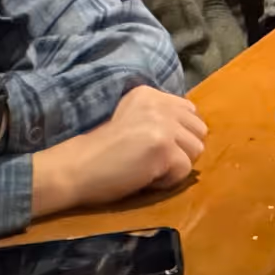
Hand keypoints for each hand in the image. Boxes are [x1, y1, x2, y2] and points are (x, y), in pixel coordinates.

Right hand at [32, 86, 207, 216]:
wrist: (76, 168)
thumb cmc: (100, 153)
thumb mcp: (132, 120)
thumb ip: (159, 118)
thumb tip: (191, 133)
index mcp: (149, 93)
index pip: (189, 112)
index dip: (178, 135)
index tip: (154, 147)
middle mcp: (159, 103)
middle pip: (198, 130)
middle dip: (182, 150)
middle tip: (153, 160)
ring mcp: (163, 124)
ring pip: (196, 150)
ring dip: (175, 165)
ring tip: (148, 168)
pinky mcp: (164, 148)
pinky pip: (185, 170)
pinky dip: (167, 181)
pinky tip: (144, 177)